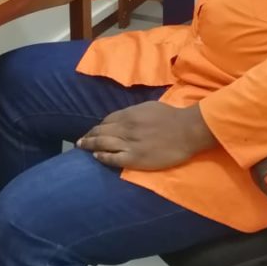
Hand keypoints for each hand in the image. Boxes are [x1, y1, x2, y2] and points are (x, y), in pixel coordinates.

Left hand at [76, 102, 215, 170]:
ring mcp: (128, 143)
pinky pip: (113, 158)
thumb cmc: (172, 117)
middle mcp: (125, 128)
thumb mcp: (150, 107)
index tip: (93, 130)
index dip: (98, 126)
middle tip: (80, 140)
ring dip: (89, 145)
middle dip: (89, 135)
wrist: (186, 131)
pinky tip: (96, 156)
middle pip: (101, 131)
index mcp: (130, 114)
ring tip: (82, 147)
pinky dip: (102, 156)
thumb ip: (135, 112)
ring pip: (102, 144)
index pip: (107, 120)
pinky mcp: (134, 158)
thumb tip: (126, 117)